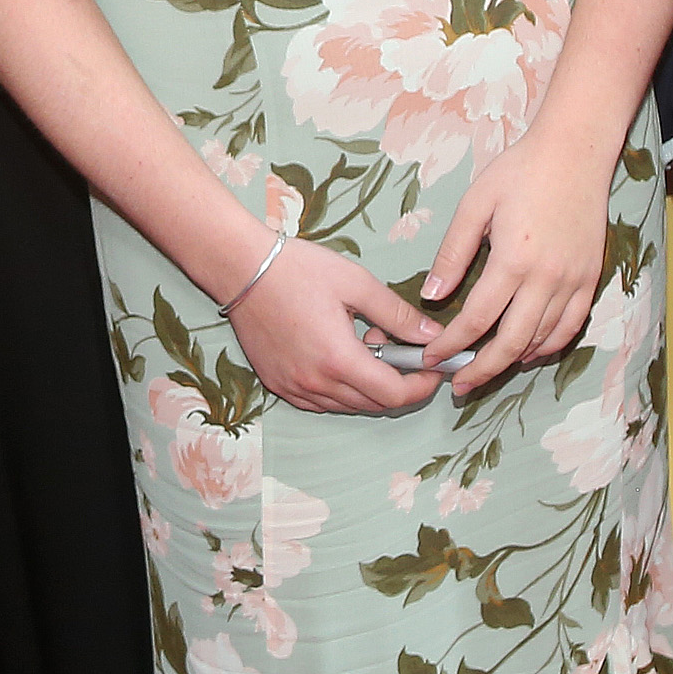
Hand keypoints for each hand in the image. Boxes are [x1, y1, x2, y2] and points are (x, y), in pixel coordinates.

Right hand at [227, 240, 445, 415]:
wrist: (240, 268)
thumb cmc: (296, 269)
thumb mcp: (356, 283)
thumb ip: (398, 314)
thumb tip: (431, 336)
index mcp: (338, 359)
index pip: (394, 395)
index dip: (421, 386)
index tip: (432, 369)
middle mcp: (315, 383)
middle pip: (374, 404)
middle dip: (396, 381)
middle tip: (395, 343)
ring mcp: (293, 387)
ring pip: (348, 405)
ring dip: (367, 384)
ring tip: (362, 341)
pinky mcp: (278, 384)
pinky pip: (321, 402)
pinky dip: (341, 388)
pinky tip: (338, 354)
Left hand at [422, 134, 619, 398]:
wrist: (575, 152)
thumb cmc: (520, 172)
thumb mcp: (475, 205)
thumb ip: (452, 253)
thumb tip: (432, 295)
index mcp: (512, 260)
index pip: (476, 320)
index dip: (451, 345)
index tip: (432, 358)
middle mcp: (546, 278)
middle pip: (510, 343)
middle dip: (480, 370)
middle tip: (457, 385)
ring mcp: (573, 281)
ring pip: (542, 340)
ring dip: (512, 362)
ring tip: (486, 371)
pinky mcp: (591, 279)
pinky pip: (571, 327)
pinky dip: (549, 346)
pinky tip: (529, 353)